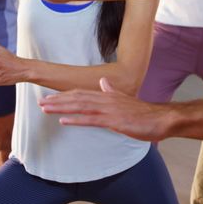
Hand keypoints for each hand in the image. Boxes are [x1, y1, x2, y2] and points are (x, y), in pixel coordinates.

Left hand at [39, 77, 172, 140]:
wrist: (161, 119)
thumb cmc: (144, 113)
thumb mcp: (125, 99)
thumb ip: (112, 91)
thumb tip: (103, 82)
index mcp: (108, 95)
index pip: (81, 93)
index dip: (65, 95)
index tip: (50, 97)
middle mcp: (106, 99)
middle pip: (77, 98)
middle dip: (58, 100)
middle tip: (41, 102)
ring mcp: (109, 110)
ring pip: (80, 107)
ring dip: (61, 108)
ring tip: (46, 109)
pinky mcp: (113, 121)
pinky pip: (90, 120)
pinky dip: (75, 119)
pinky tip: (63, 121)